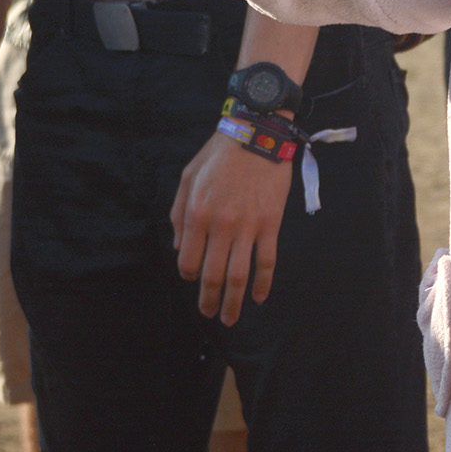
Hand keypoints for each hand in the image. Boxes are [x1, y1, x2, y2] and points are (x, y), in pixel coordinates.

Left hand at [173, 131, 290, 323]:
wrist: (257, 133)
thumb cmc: (219, 155)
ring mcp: (248, 227)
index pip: (189, 261)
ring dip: (234, 301)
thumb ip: (179, 214)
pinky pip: (267, 261)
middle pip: (213, 275)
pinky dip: (264, 283)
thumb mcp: (187, 178)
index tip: (195, 278)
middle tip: (211, 315)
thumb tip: (181, 247)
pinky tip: (260, 297)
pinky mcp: (271, 224)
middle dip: (210, 301)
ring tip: (230, 318)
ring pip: (239, 275)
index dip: (190, 275)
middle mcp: (221, 226)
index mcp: (197, 215)